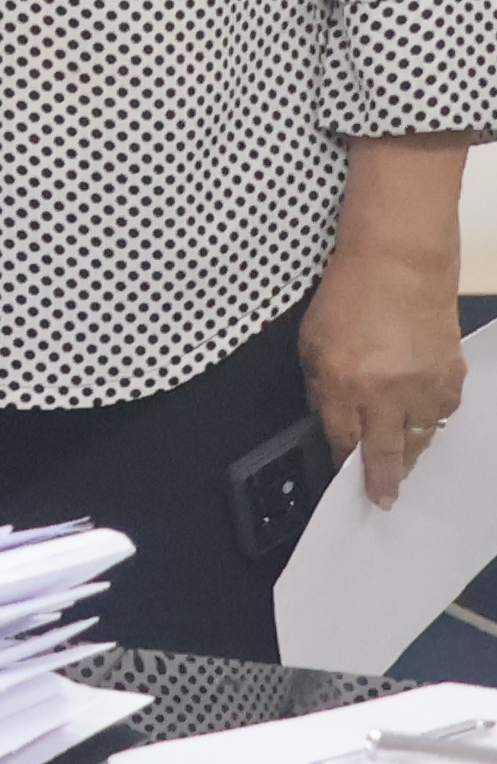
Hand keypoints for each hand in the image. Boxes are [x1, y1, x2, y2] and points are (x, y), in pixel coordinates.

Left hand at [305, 239, 471, 506]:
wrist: (399, 264)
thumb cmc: (348, 297)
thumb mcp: (311, 344)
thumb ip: (320, 387)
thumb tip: (333, 422)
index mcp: (343, 383)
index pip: (343, 441)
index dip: (345, 464)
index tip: (347, 481)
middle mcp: (386, 391)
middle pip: (387, 453)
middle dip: (384, 481)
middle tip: (385, 499)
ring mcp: (423, 385)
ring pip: (420, 437)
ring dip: (410, 449)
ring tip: (402, 456)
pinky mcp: (452, 375)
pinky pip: (442, 412)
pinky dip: (431, 418)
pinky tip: (421, 416)